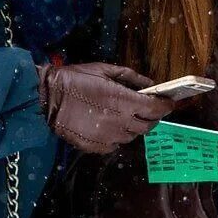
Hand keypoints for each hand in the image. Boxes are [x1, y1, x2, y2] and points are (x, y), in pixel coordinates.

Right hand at [38, 62, 175, 154]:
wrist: (47, 98)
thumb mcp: (104, 70)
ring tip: (126, 117)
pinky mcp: (96, 147)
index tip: (170, 104)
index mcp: (122, 101)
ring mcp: (108, 137)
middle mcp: (119, 122)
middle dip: (153, 117)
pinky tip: (110, 126)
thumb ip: (130, 77)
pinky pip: (116, 145)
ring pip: (133, 136)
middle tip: (149, 110)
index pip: (155, 108)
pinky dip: (118, 136)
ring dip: (134, 127)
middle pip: (148, 126)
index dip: (166, 107)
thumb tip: (150, 84)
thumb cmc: (75, 79)